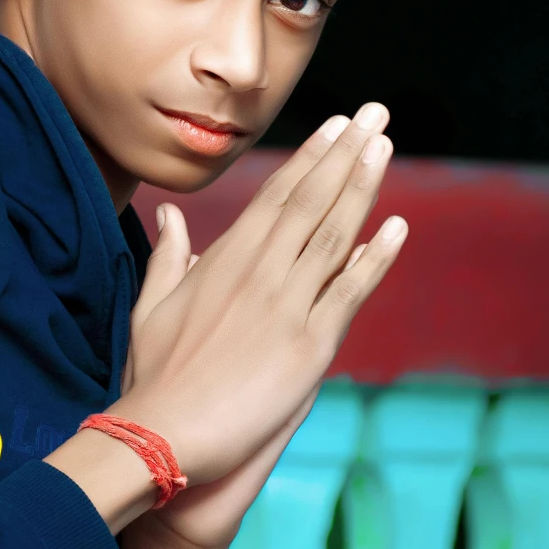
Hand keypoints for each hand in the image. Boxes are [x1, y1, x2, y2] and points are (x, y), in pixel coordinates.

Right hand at [47, 102, 403, 544]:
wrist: (164, 433)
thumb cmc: (153, 376)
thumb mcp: (151, 307)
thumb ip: (170, 256)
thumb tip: (171, 216)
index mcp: (225, 260)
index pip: (276, 195)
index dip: (310, 158)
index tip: (336, 126)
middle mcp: (260, 272)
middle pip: (311, 201)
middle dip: (345, 154)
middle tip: (373, 114)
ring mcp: (287, 306)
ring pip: (334, 235)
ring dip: (363, 188)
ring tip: (384, 148)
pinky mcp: (309, 347)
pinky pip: (350, 293)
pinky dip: (375, 259)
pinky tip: (397, 228)